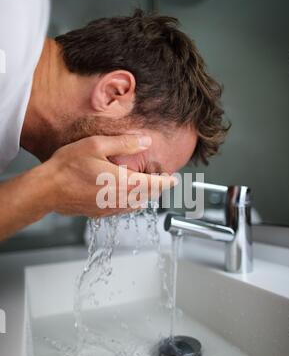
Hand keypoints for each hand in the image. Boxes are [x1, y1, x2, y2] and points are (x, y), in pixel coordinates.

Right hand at [44, 135, 175, 217]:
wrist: (47, 190)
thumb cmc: (67, 167)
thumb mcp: (96, 146)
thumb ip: (124, 143)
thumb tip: (146, 141)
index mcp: (123, 183)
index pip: (154, 185)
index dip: (167, 182)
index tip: (175, 179)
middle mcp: (120, 200)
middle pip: (148, 196)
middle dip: (158, 188)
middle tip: (163, 180)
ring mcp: (110, 209)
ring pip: (136, 204)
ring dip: (144, 196)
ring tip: (146, 186)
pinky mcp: (100, 214)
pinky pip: (123, 209)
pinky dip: (130, 201)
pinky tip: (126, 194)